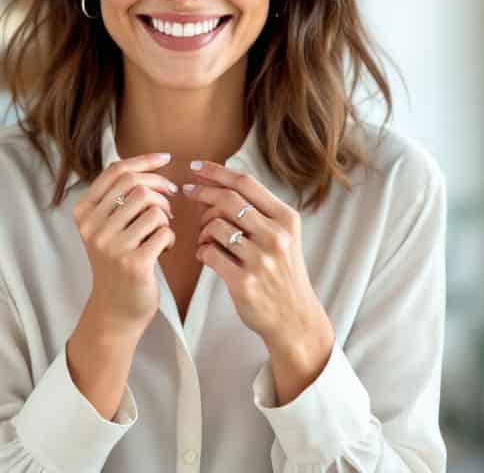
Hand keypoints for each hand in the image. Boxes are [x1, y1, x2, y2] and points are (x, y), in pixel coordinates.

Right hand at [71, 152, 178, 336]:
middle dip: (160, 190)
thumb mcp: (106, 227)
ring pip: (153, 208)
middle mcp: (93, 227)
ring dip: (166, 217)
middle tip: (169, 204)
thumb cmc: (117, 262)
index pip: (116, 172)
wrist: (115, 309)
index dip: (144, 161)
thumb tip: (151, 164)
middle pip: (136, 186)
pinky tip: (164, 250)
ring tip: (162, 232)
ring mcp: (111, 245)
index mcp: (83, 213)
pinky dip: (171, 238)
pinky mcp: (133, 262)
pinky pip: (164, 232)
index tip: (166, 159)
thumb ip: (118, 197)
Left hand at [182, 161, 332, 359]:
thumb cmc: (282, 272)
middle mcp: (275, 236)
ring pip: (215, 226)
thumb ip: (260, 211)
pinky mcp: (244, 282)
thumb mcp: (284, 236)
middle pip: (228, 199)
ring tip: (205, 238)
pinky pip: (208, 253)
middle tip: (188, 194)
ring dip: (202, 229)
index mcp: (286, 219)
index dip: (216, 172)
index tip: (195, 167)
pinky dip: (201, 251)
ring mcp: (260, 260)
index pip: (246, 184)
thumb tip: (220, 183)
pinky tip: (205, 255)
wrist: (294, 317)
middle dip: (202, 193)